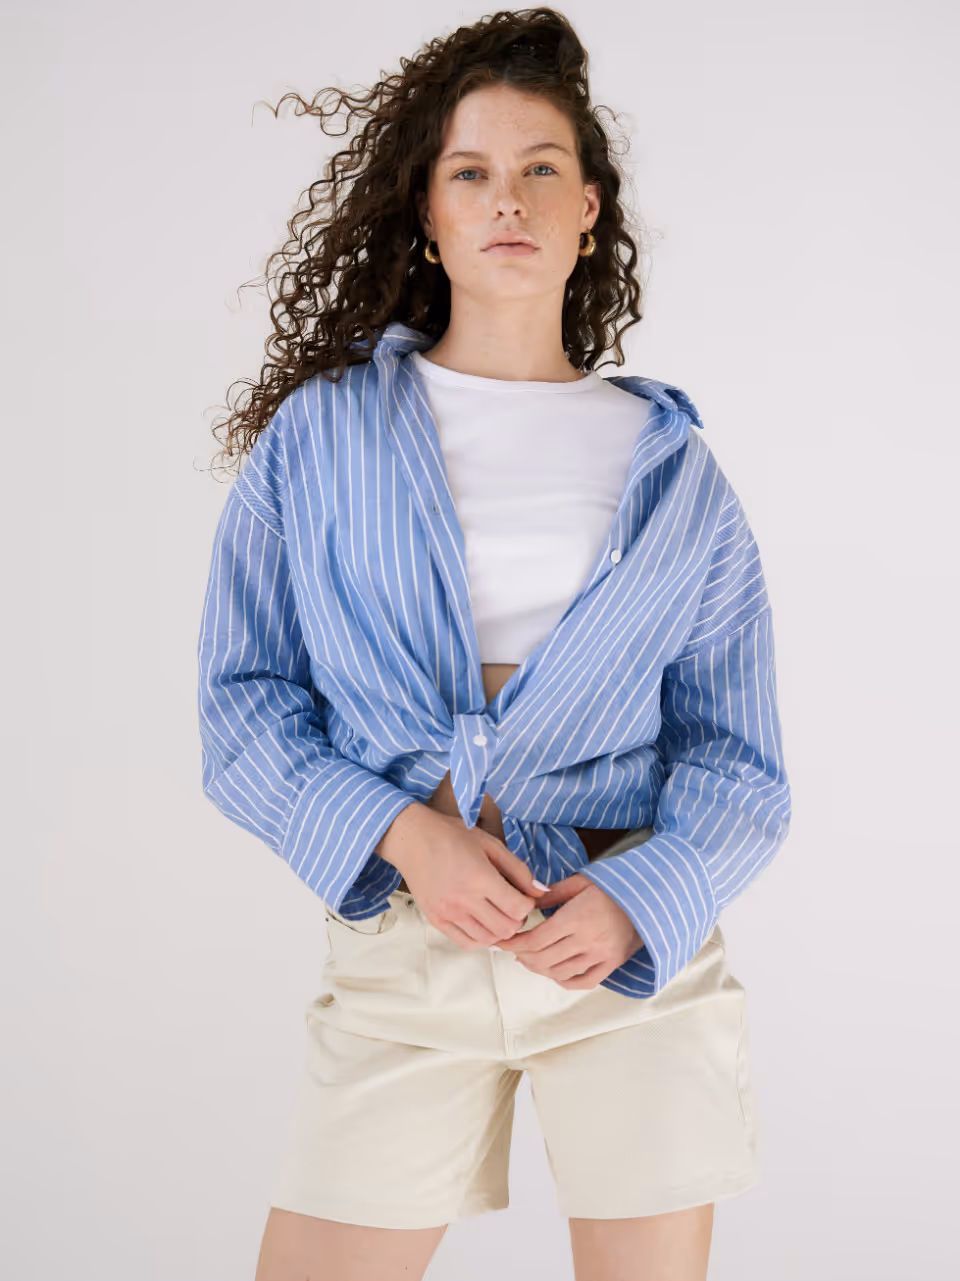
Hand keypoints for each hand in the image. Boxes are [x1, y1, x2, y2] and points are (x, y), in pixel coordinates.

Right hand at [380, 803, 547, 950]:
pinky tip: (482, 925)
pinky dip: (481, 939)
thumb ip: (518, 869)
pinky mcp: (436, 920)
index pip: (518, 909)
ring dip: (499, 931)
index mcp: (480, 878)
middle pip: (507, 928)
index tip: (523, 896)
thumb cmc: (452, 836)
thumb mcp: (491, 844)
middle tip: (512, 905)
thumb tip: (540, 891)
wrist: (412, 839)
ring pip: (488, 940)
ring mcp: (448, 913)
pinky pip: (466, 943)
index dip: (528, 905)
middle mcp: (464, 900)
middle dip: (517, 919)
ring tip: (497, 914)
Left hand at [496, 871, 644, 988]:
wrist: (649, 898)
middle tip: (513, 950)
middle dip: (522, 956)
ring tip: (529, 960)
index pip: (536, 939)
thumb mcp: (581, 881)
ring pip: (559, 972)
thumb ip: (552, 894)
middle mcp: (588, 940)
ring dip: (538, 969)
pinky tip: (554, 973)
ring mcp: (601, 955)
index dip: (515, 944)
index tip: (502, 942)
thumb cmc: (612, 886)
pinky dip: (564, 981)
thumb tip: (527, 903)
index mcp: (577, 917)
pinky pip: (583, 982)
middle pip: (543, 958)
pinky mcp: (612, 964)